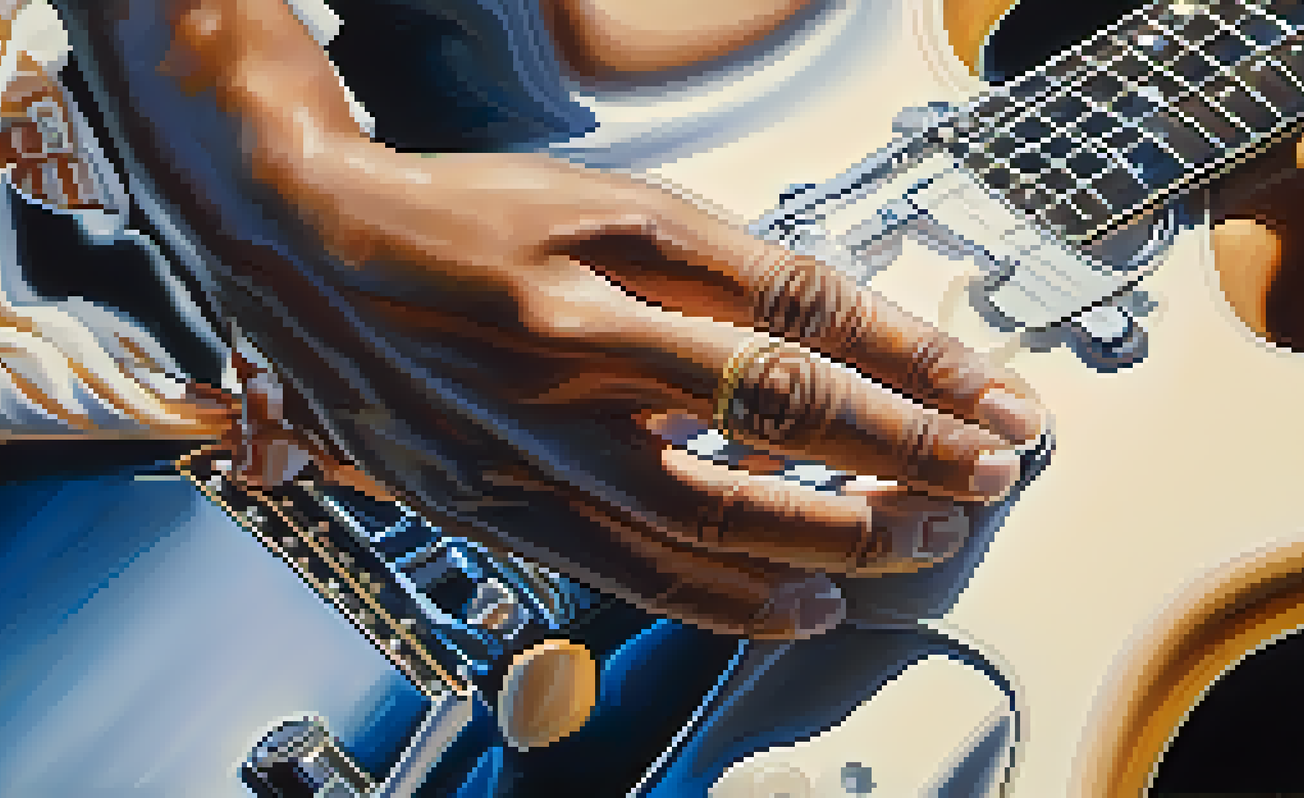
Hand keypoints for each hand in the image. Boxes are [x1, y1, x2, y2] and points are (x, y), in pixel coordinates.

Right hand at [130, 0, 1045, 638]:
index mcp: (613, 246)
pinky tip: (797, 605)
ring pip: (706, 511)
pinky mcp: (491, 503)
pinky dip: (726, 599)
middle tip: (981, 483)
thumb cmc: (469, 220)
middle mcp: (573, 340)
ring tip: (913, 547)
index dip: (917, 367)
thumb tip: (847, 344)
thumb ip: (727, 274)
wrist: (309, 251)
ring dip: (829, 538)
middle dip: (899, 458)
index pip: (803, 313)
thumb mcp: (611, 206)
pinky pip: (626, 571)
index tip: (994, 403)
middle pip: (772, 413)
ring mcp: (527, 432)